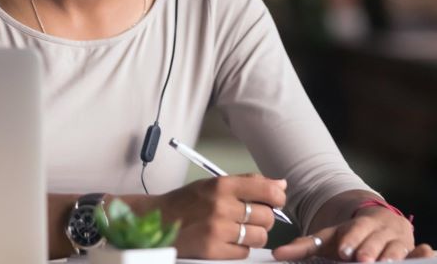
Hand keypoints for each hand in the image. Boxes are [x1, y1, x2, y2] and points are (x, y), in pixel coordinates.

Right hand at [151, 174, 287, 259]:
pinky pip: (244, 252)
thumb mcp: (213, 184)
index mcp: (222, 185)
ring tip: (238, 231)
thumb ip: (247, 183)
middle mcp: (221, 206)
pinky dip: (239, 249)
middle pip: (267, 217)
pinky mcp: (213, 250)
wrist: (156, 220)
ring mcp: (217, 229)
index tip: (275, 201)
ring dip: (253, 236)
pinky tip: (226, 241)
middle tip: (249, 219)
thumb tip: (280, 185)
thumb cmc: (186, 202)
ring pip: (259, 237)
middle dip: (263, 219)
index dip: (277, 198)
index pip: (267, 190)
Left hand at [273, 206, 432, 261]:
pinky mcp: (411, 248)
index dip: (351, 240)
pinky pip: (417, 251)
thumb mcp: (327, 239)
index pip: (353, 232)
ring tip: (388, 263)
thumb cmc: (349, 237)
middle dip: (370, 250)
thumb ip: (303, 247)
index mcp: (357, 226)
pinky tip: (426, 253)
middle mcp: (378, 230)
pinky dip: (421, 253)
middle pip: (375, 241)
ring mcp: (396, 240)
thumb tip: (277, 255)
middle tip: (363, 260)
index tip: (345, 251)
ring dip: (393, 255)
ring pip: (396, 247)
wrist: (377, 223)